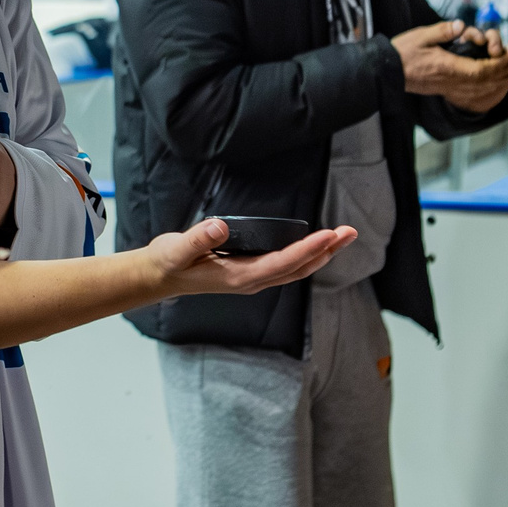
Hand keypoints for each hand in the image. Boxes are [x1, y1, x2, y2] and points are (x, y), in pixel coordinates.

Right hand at [144, 217, 355, 296]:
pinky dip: (306, 256)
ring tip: (341, 237)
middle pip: (298, 268)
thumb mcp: (177, 249)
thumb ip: (198, 238)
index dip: (307, 250)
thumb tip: (220, 225)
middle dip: (326, 251)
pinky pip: (286, 267)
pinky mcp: (250, 273)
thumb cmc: (169, 262)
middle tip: (349, 232)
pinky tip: (316, 247)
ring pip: (296, 270)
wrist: (158, 278)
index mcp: (239, 276)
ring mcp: (252, 279)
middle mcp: (251, 281)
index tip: (328, 235)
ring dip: (321, 254)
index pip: (281, 262)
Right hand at [391, 21, 507, 111]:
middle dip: (506, 73)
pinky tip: (496, 82)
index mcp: (448, 67)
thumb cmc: (402, 53)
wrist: (388, 72)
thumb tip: (461, 26)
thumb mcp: (422, 36)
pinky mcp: (447, 89)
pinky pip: (474, 92)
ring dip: (501, 81)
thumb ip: (443, 31)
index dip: (499, 65)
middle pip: (486, 82)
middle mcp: (452, 81)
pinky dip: (489, 86)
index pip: (481, 71)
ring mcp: (450, 87)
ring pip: (482, 89)